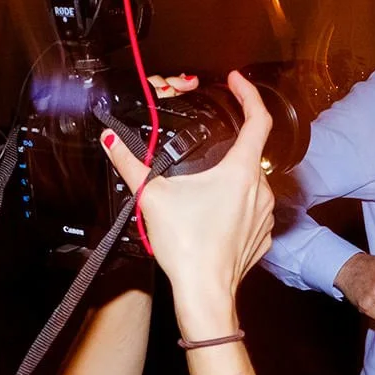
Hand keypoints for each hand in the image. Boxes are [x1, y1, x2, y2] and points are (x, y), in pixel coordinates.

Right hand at [100, 71, 273, 336]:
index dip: (248, 94)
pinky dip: (236, 207)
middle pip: (250, 154)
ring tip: (203, 186)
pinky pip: (252, 212)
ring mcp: (265, 216)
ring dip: (231, 179)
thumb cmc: (185, 245)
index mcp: (239, 171)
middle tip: (205, 144)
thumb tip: (110, 139)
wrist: (205, 293)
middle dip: (228, 145)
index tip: (236, 81)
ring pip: (251, 184)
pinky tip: (213, 215)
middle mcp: (260, 189)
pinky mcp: (262, 238)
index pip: (257, 119)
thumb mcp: (152, 197)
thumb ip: (130, 163)